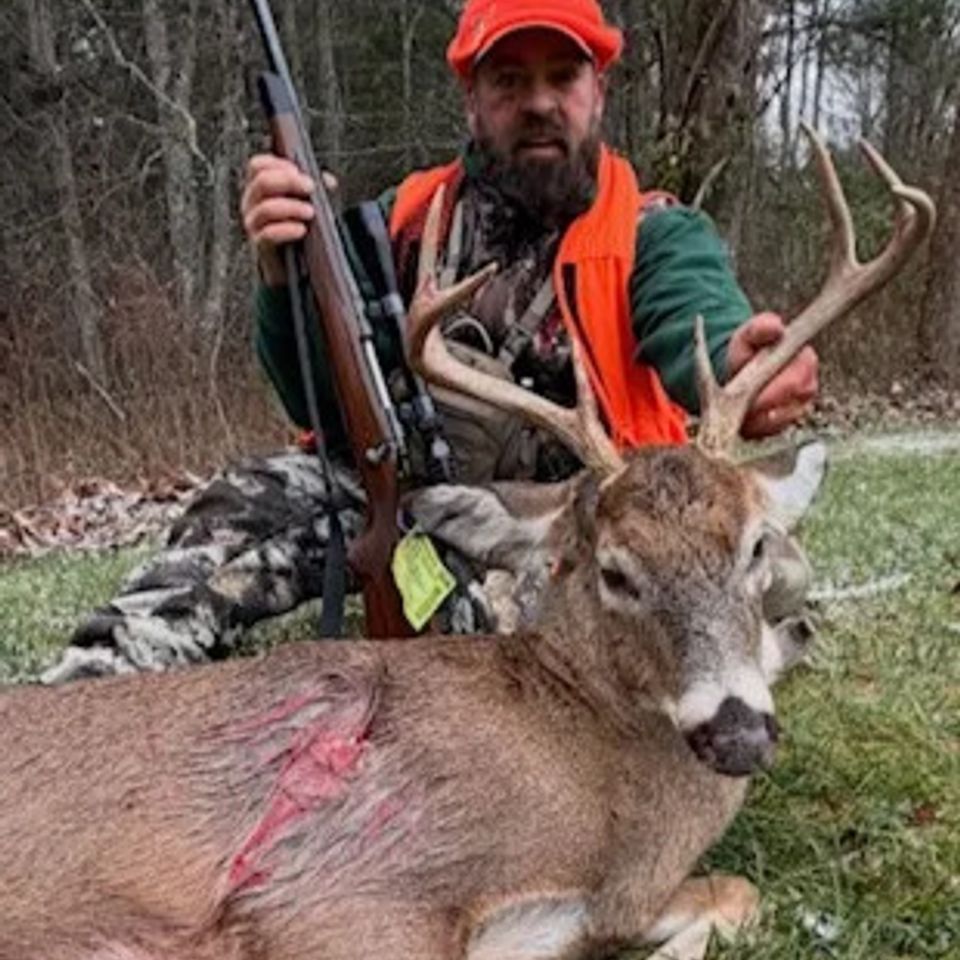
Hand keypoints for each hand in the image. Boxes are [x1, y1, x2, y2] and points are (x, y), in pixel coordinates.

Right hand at [240, 155, 335, 286]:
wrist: (297, 266)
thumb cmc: (301, 230)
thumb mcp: (309, 204)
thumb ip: (316, 190)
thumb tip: (327, 181)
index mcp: (260, 188)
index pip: (258, 165)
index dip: (279, 164)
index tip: (301, 173)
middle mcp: (251, 203)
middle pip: (262, 182)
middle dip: (289, 182)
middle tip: (311, 188)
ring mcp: (253, 225)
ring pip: (266, 208)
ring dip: (292, 207)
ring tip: (311, 213)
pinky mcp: (259, 246)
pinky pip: (268, 234)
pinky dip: (287, 230)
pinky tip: (302, 230)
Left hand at [726, 312, 818, 438]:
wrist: (735, 370)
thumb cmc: (747, 350)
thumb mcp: (749, 334)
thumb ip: (761, 328)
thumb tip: (776, 328)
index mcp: (804, 361)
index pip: (800, 380)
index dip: (777, 389)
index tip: (754, 392)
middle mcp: (807, 386)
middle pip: (792, 405)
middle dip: (763, 406)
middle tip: (741, 403)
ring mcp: (797, 407)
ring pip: (780, 422)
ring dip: (757, 418)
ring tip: (739, 408)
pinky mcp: (783, 424)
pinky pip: (770, 433)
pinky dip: (753, 427)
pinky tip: (743, 418)